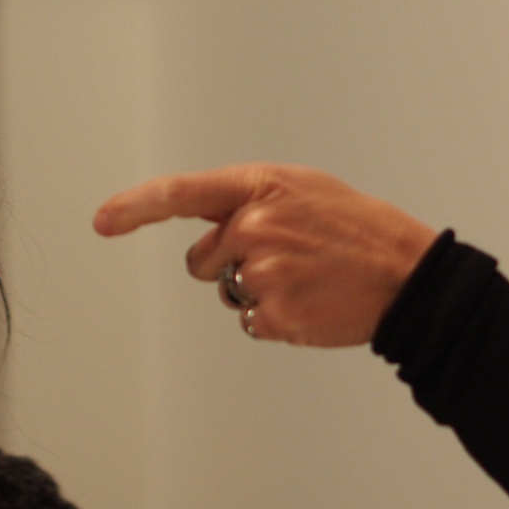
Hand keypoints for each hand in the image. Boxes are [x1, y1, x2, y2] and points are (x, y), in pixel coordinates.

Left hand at [93, 164, 439, 345]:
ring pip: (225, 291)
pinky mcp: (272, 315)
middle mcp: (253, 226)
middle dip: (229, 262)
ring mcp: (262, 273)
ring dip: (255, 290)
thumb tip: (207, 222)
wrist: (406, 274)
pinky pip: (249, 321)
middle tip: (287, 257)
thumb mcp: (303, 189)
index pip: (180, 192)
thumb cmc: (356, 228)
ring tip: (305, 278)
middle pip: (200, 258)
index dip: (134, 207)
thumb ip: (250, 198)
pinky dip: (274, 318)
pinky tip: (310, 302)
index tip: (103, 221)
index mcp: (260, 187)